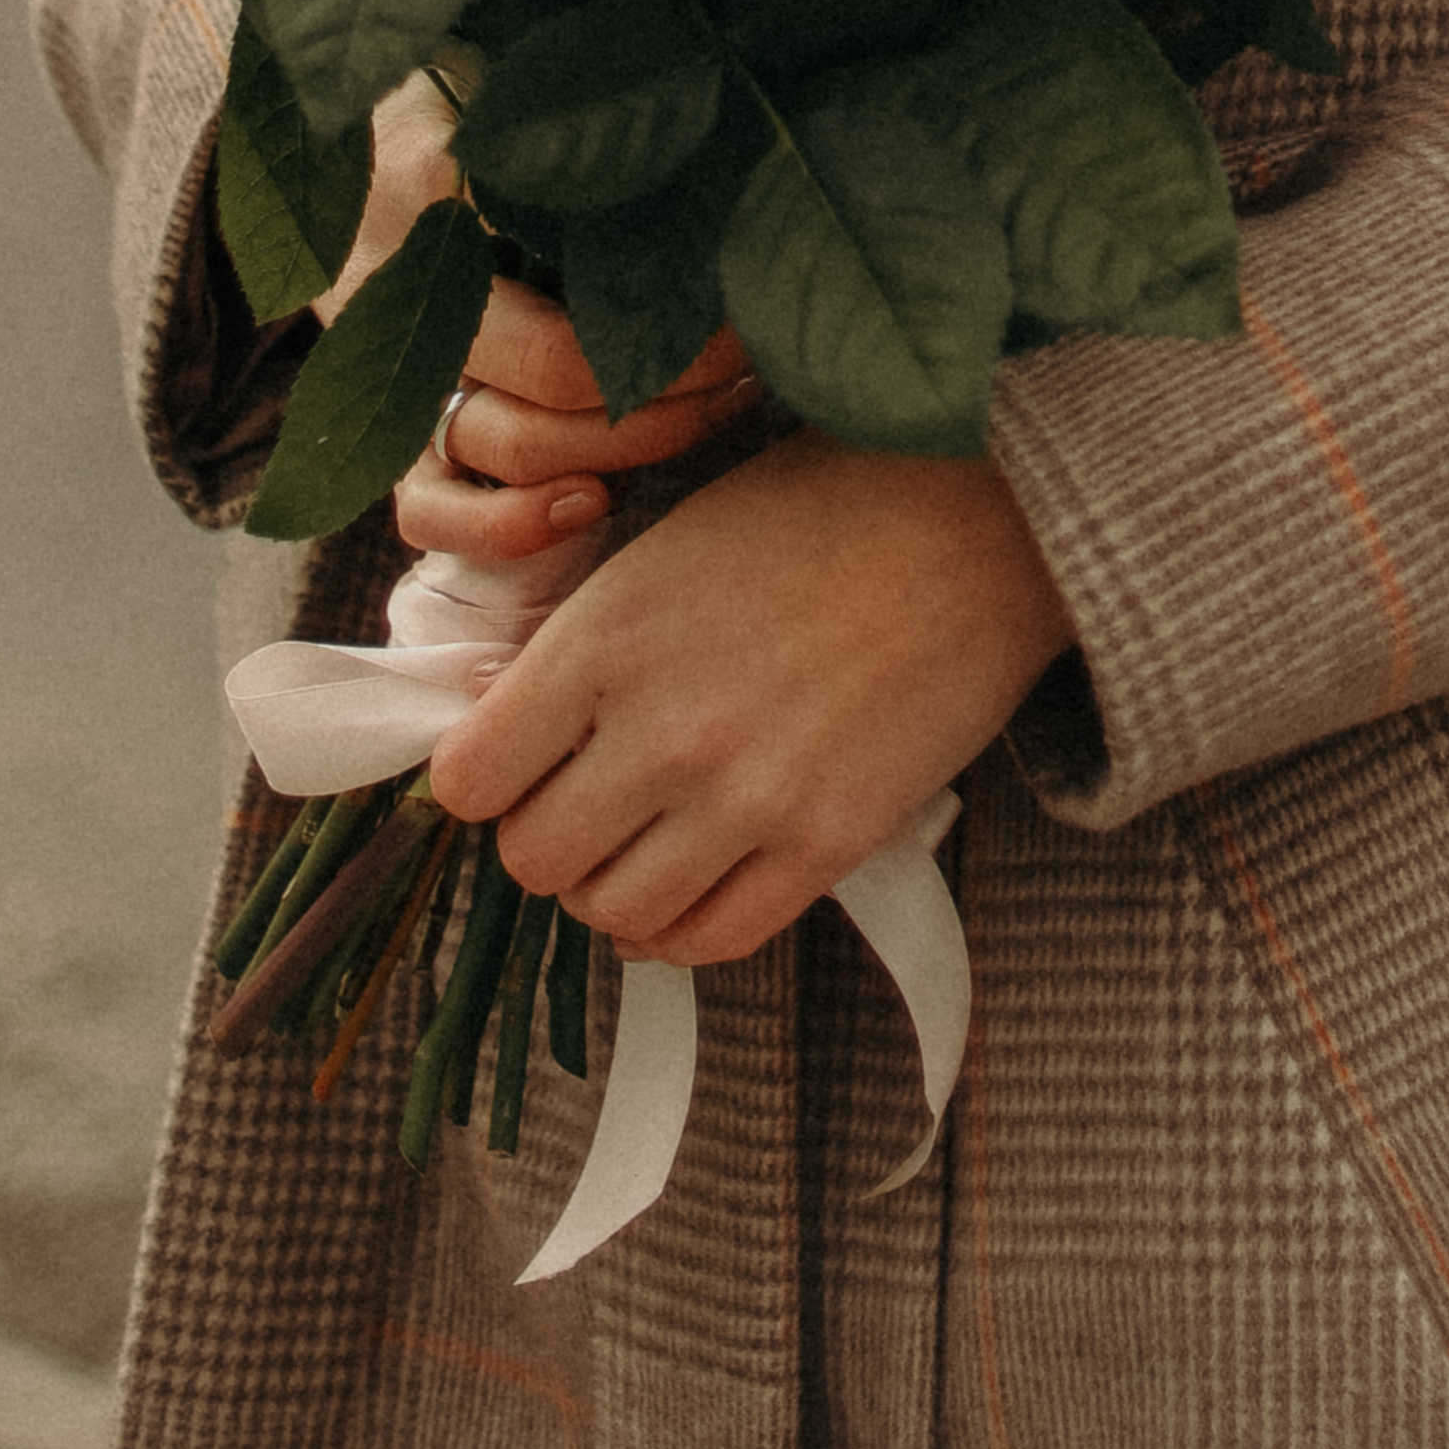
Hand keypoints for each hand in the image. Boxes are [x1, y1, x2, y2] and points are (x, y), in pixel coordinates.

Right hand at [336, 73, 760, 552]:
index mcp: (435, 176)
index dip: (678, 283)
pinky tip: (593, 503)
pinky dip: (511, 525)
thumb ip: (574, 81)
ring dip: (627, 446)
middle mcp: (398, 277)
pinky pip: (429, 511)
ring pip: (506, 443)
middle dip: (674, 376)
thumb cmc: (452, 94)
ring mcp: (380, 360)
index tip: (750, 280)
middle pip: (552, 366)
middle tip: (751, 356)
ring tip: (711, 408)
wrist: (326, 138)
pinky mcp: (379, 427)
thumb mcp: (498, 66)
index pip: (569, 246)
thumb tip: (708, 89)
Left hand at [427, 429, 1076, 963]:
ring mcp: (744, 798)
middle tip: (585, 798)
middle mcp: (660, 729)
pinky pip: (710, 940)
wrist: (979, 519)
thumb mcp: (666, 548)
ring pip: (610, 911)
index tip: (515, 761)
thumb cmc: (820, 508)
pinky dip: (679, 928)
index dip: (484, 775)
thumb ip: (583, 645)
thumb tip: (507, 730)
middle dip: (547, 833)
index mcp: (604, 637)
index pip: (469, 777)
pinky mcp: (825, 845)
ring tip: (644, 840)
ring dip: (611, 885)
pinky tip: (688, 885)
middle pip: (533, 858)